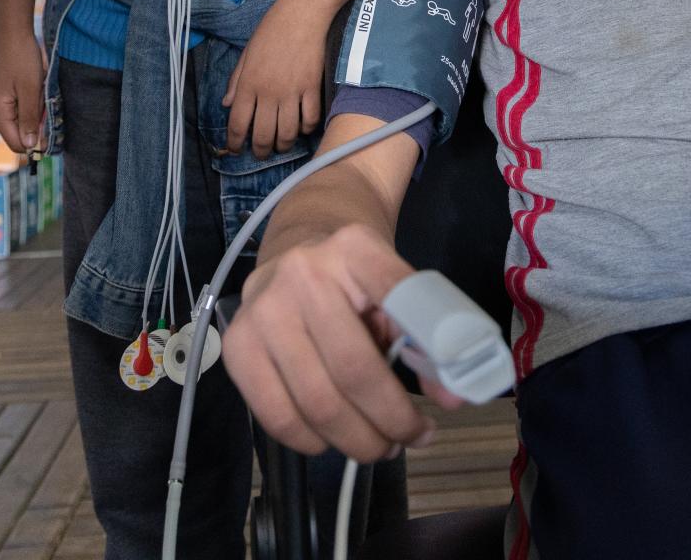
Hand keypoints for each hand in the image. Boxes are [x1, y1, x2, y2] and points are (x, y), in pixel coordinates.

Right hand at [0, 19, 46, 153]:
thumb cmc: (22, 57)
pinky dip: (31, 100)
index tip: (53, 132)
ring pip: (22, 118)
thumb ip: (29, 119)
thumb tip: (29, 146)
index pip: (16, 143)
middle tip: (45, 100)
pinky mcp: (2, 93)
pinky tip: (35, 84)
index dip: (35, 143)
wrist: (12, 30)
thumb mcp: (30, 90)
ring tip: (39, 88)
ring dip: (35, 109)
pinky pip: (19, 106)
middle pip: (19, 131)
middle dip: (37, 122)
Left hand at [224, 0, 339, 158]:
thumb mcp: (247, 52)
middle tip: (260, 153)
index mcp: (249, 83)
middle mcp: (269, 92)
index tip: (235, 150)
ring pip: (287, 133)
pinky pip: (310, 119)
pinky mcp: (312, 88)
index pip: (237, 123)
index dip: (234, 142)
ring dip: (283, 145)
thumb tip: (226, 104)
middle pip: (262, 135)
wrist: (303, 12)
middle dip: (260, 151)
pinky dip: (306, 129)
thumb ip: (236, 80)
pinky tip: (302, 128)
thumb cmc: (272, 29)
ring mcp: (292, 92)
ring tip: (281, 146)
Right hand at [226, 224, 443, 460]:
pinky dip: (311, 441)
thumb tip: (452, 397)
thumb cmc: (355, 277)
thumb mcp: (396, 288)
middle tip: (410, 439)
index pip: (398, 297)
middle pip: (353, 370)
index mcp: (355, 249)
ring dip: (356, 441)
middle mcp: (303, 275)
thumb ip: (426, 337)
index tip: (447, 405)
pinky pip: (275, 415)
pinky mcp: (237, 345)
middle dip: (390, 422)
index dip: (429, 356)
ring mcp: (262, 310)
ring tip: (378, 446)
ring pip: (315, 402)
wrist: (297, 244)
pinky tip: (333, 439)